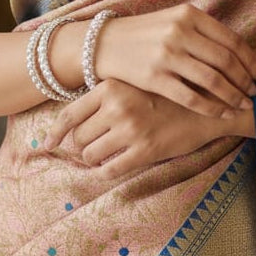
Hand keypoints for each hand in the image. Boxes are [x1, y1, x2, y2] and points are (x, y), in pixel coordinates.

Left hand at [43, 78, 254, 179]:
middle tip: (100, 142)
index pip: (69, 114)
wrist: (209, 104)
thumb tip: (73, 118)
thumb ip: (107, 95)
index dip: (54, 133)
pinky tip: (115, 166)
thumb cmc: (168, 93)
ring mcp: (131, 129)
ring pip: (91, 155)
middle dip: (85, 144)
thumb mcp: (135, 83)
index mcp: (111, 86)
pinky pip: (111, 170)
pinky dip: (107, 172)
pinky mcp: (145, 151)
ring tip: (110, 152)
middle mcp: (117, 106)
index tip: (45, 144)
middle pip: (79, 137)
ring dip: (96, 158)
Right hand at [93, 4, 255, 117]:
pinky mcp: (154, 77)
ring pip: (212, 80)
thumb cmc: (146, 34)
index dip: (252, 61)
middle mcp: (179, 31)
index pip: (232, 40)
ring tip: (243, 104)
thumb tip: (239, 54)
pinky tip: (222, 113)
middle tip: (255, 93)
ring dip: (233, 95)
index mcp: (189, 14)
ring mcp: (166, 55)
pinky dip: (212, 107)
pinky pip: (191, 97)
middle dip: (246, 80)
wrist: (105, 43)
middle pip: (226, 60)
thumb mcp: (174, 20)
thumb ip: (203, 32)